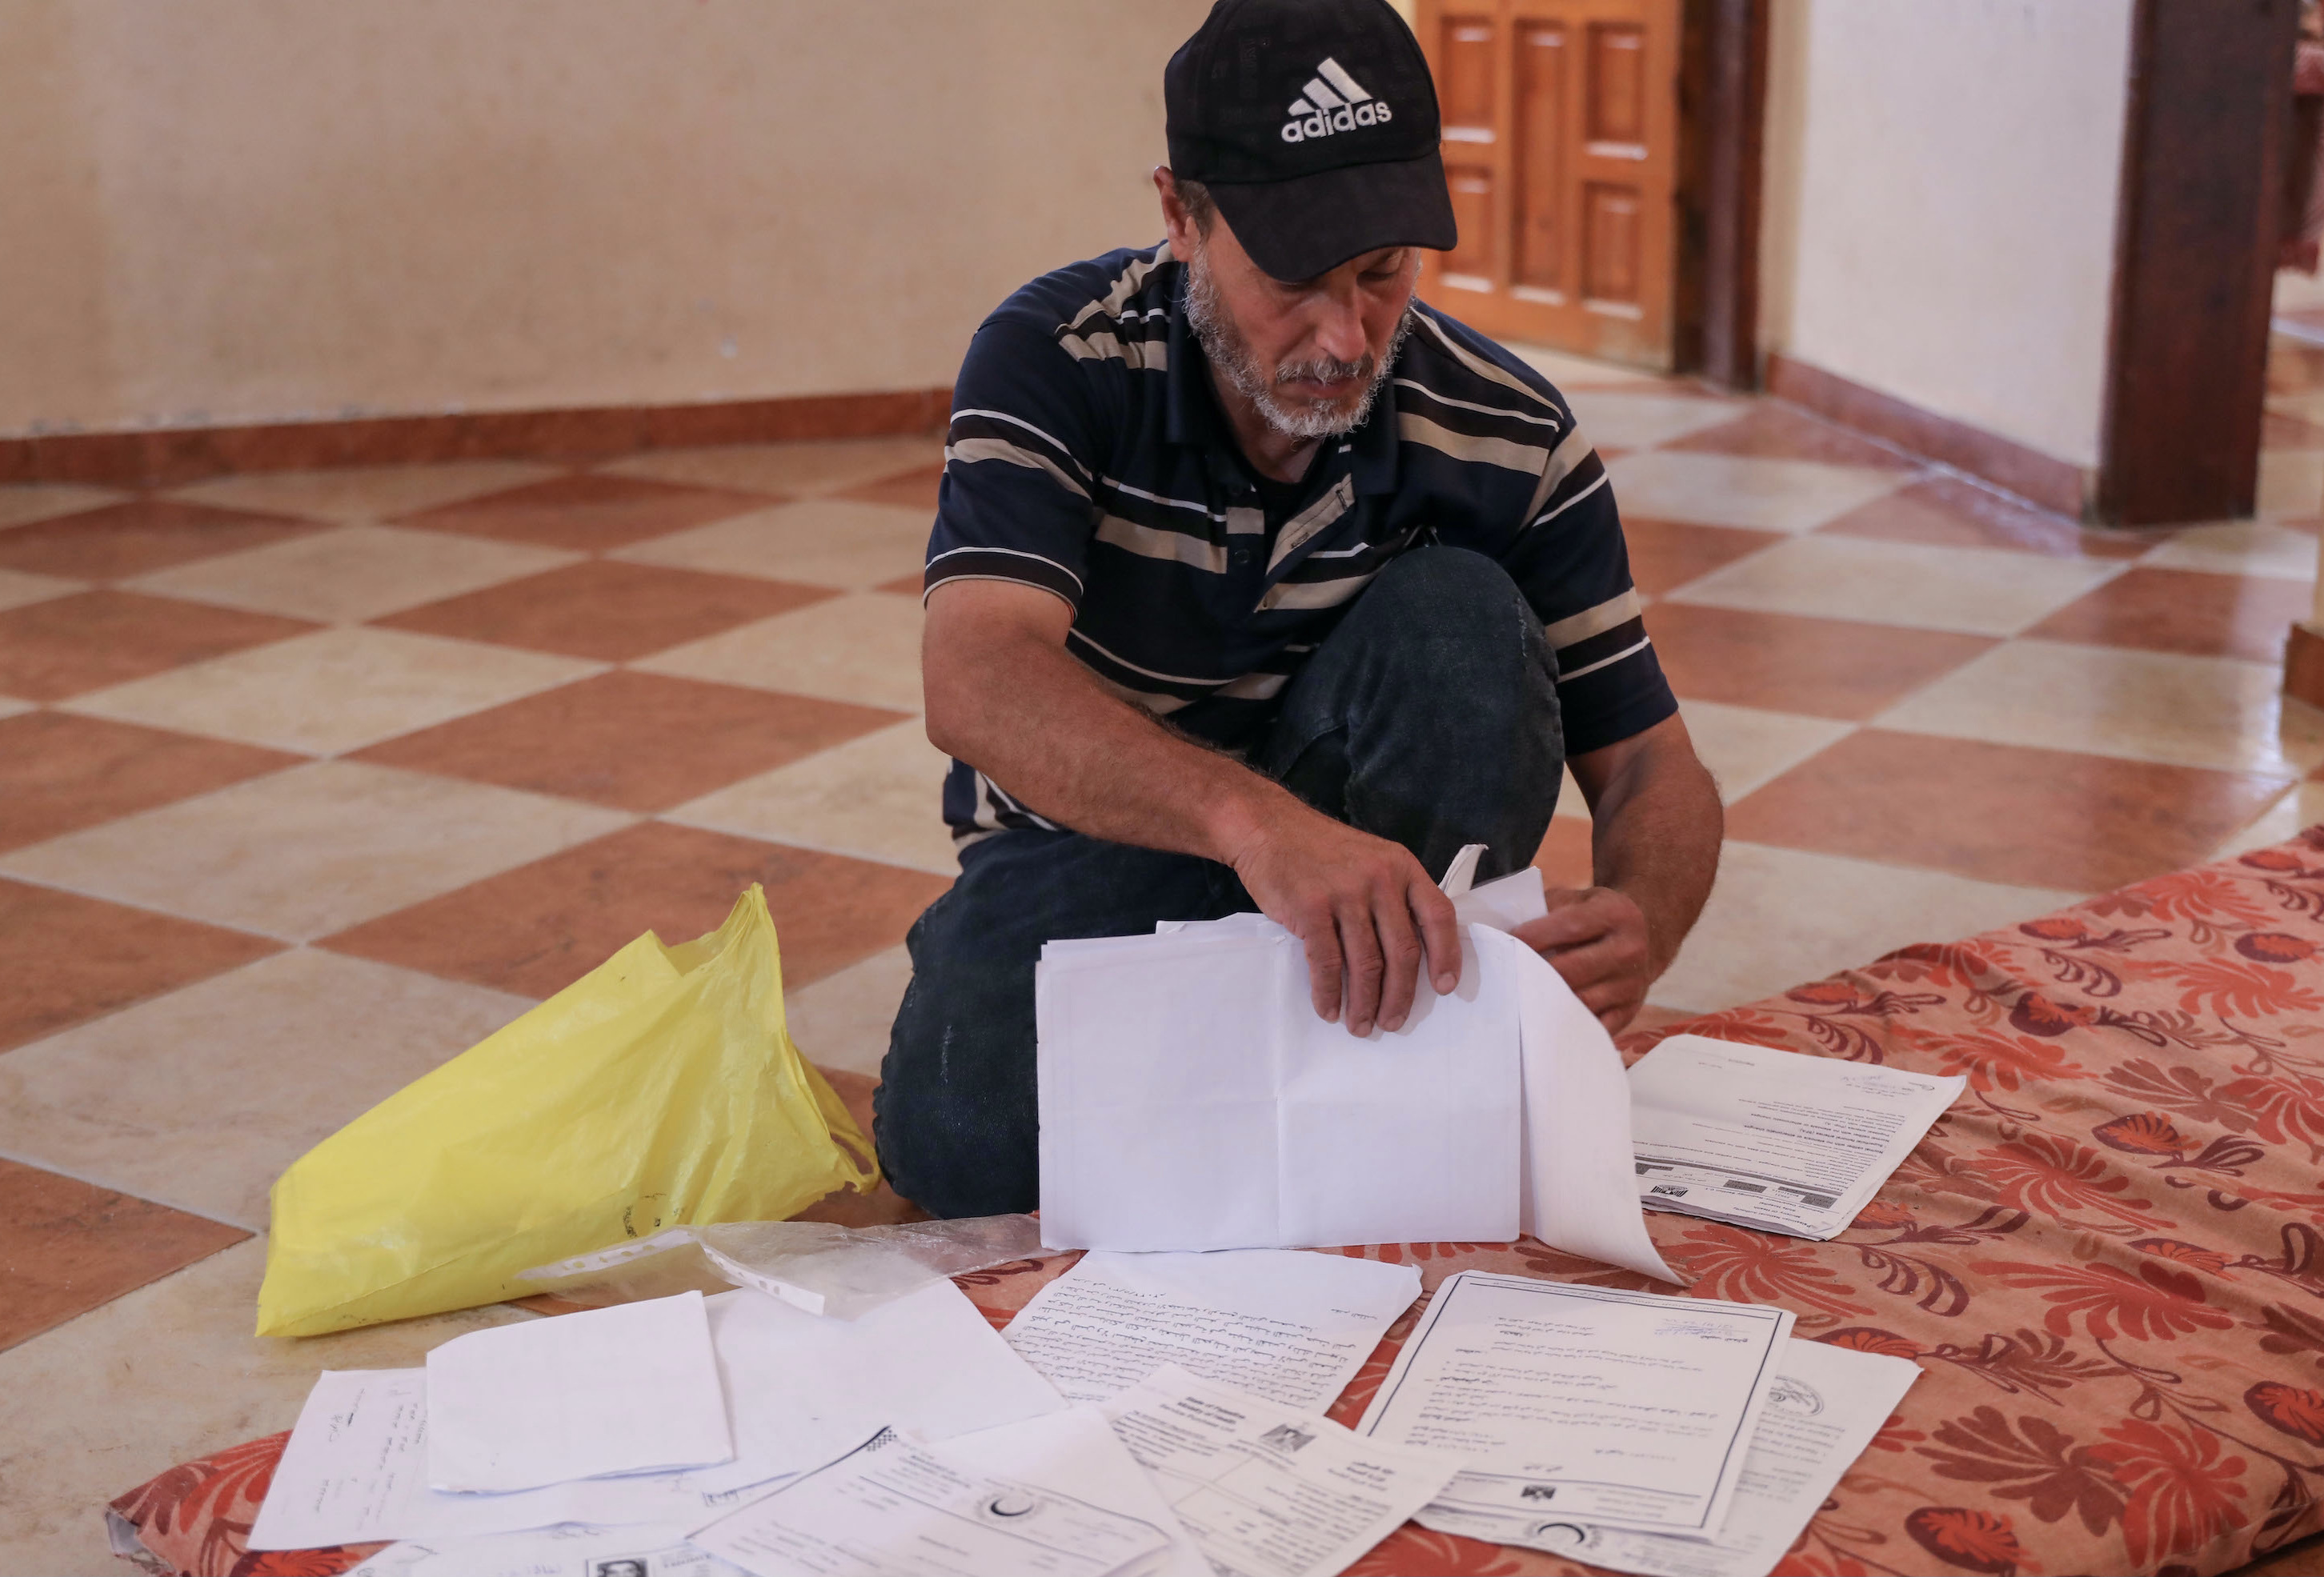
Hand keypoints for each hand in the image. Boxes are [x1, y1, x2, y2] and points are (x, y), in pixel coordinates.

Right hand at [1227, 805, 1461, 1037]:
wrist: (1268, 828)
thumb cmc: (1321, 850)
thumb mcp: (1372, 858)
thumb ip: (1393, 895)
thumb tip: (1409, 955)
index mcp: (1401, 867)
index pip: (1437, 915)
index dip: (1445, 955)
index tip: (1444, 987)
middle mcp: (1379, 879)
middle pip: (1402, 951)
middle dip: (1400, 995)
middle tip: (1393, 1021)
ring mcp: (1345, 894)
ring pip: (1366, 964)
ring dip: (1364, 1003)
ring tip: (1361, 1024)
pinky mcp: (1311, 909)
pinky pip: (1327, 963)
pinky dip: (1329, 993)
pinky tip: (1329, 1009)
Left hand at [1514, 886, 1651, 1032]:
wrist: (1644, 936)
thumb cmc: (1595, 916)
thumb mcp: (1576, 899)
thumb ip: (1545, 909)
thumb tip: (1503, 931)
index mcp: (1616, 914)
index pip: (1570, 926)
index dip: (1534, 937)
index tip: (1504, 943)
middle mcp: (1630, 949)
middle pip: (1571, 970)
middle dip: (1533, 974)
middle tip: (1503, 978)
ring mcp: (1632, 985)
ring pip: (1580, 1002)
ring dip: (1546, 1003)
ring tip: (1517, 1000)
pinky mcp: (1630, 1011)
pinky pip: (1594, 1026)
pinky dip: (1567, 1026)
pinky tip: (1543, 1022)